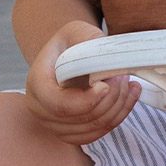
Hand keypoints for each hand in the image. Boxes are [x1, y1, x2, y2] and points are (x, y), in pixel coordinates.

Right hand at [24, 19, 139, 144]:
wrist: (64, 58)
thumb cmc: (70, 44)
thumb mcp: (77, 32)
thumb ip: (90, 41)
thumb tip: (110, 60)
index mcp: (37, 83)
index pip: (58, 104)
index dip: (86, 101)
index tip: (106, 85)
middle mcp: (40, 109)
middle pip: (80, 117)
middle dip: (110, 99)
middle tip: (124, 76)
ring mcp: (54, 126)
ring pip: (93, 128)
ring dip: (118, 107)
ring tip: (128, 84)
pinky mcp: (71, 134)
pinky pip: (98, 134)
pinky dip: (118, 117)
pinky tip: (128, 97)